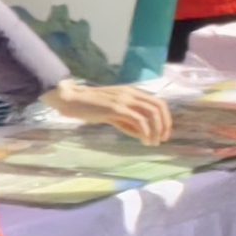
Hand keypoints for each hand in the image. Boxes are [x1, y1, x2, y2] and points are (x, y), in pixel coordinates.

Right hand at [47, 80, 173, 142]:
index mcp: (131, 92)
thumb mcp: (111, 112)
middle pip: (159, 107)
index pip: (158, 103)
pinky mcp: (116, 108)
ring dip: (156, 130)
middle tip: (162, 139)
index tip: (163, 133)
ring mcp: (124, 100)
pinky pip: (139, 120)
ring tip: (153, 143)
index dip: (165, 118)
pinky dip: (145, 132)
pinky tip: (144, 141)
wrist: (70, 98)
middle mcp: (131, 94)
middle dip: (164, 125)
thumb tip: (142, 134)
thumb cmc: (88, 106)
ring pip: (151, 114)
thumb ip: (127, 121)